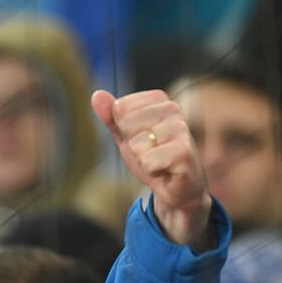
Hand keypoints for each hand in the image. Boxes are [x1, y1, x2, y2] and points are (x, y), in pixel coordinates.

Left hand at [92, 89, 212, 248]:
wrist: (176, 187)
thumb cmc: (153, 158)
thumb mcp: (126, 136)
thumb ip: (112, 117)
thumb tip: (97, 95)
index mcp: (158, 100)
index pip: (120, 107)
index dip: (124, 130)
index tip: (141, 138)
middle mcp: (172, 109)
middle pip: (126, 123)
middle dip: (132, 145)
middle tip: (149, 153)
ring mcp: (181, 129)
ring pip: (137, 143)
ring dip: (142, 159)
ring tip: (157, 161)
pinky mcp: (185, 151)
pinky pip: (149, 161)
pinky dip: (152, 171)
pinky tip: (165, 170)